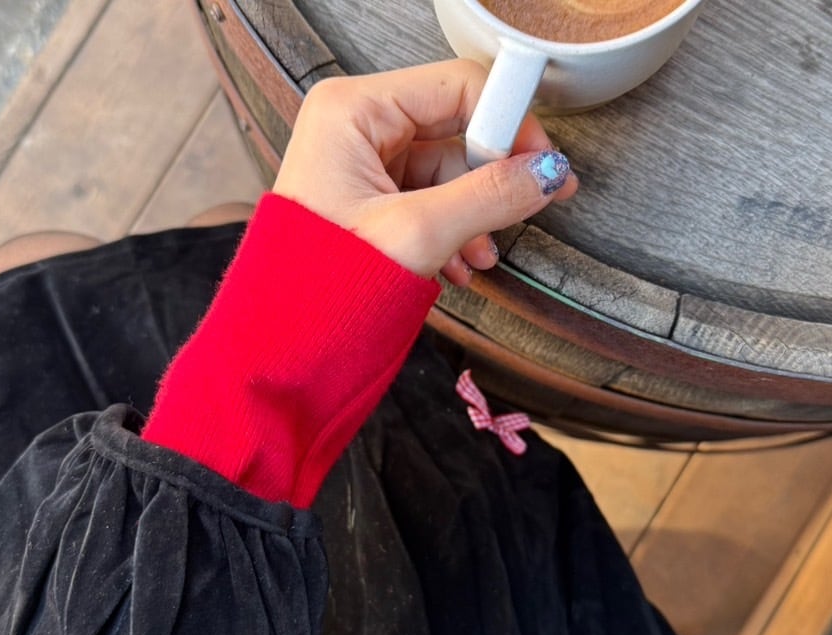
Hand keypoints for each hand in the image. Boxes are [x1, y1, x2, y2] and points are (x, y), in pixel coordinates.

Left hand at [272, 60, 577, 285]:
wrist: (284, 350)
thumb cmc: (323, 290)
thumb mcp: (420, 235)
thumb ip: (490, 196)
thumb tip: (547, 172)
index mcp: (352, 112)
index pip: (456, 88)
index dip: (507, 124)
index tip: (543, 164)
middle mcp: (352, 128)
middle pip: (451, 129)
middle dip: (490, 177)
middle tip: (530, 205)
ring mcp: (357, 166)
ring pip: (443, 172)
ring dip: (473, 214)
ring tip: (482, 257)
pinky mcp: (363, 202)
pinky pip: (425, 201)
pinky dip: (451, 231)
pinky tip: (461, 266)